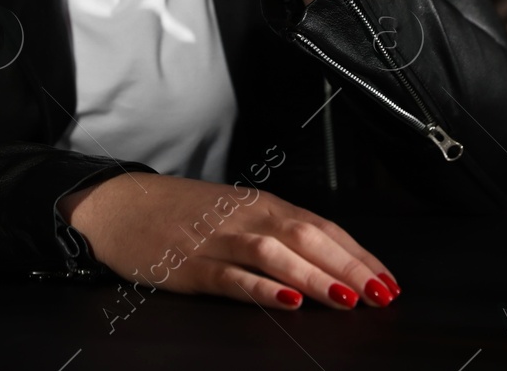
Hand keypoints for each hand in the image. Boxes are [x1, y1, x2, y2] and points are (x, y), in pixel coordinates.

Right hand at [58, 172, 398, 309]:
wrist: (118, 205)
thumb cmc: (180, 214)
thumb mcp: (234, 214)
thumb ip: (275, 234)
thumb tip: (328, 264)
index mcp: (260, 205)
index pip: (321, 226)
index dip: (357, 253)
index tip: (388, 279)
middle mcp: (245, 218)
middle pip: (306, 237)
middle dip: (348, 266)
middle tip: (381, 293)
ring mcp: (217, 241)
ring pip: (275, 254)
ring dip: (314, 275)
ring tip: (347, 298)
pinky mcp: (190, 266)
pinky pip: (231, 277)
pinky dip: (261, 288)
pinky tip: (286, 300)